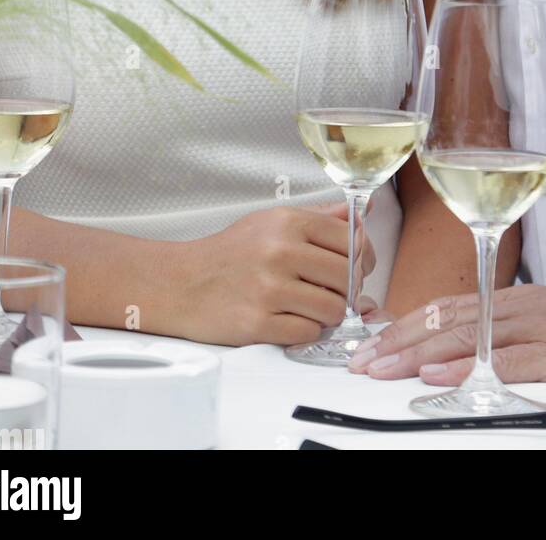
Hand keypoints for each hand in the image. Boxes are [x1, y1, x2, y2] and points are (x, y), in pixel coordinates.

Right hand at [167, 201, 376, 347]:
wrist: (182, 283)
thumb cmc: (230, 252)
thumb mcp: (271, 219)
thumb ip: (318, 216)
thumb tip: (361, 213)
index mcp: (288, 222)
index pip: (351, 240)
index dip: (363, 258)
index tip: (359, 268)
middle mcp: (280, 252)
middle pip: (347, 277)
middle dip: (347, 289)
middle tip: (334, 292)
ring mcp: (269, 289)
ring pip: (332, 309)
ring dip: (327, 313)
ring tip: (310, 306)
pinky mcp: (257, 323)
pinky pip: (307, 333)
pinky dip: (305, 330)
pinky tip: (290, 320)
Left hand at [347, 283, 545, 388]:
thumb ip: (511, 338)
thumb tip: (466, 357)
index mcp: (519, 302)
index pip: (449, 308)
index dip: (407, 326)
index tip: (372, 345)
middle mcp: (524, 308)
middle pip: (448, 319)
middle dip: (400, 341)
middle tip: (362, 362)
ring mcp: (543, 328)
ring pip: (470, 334)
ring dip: (421, 352)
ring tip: (384, 368)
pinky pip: (511, 359)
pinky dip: (473, 365)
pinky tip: (445, 373)